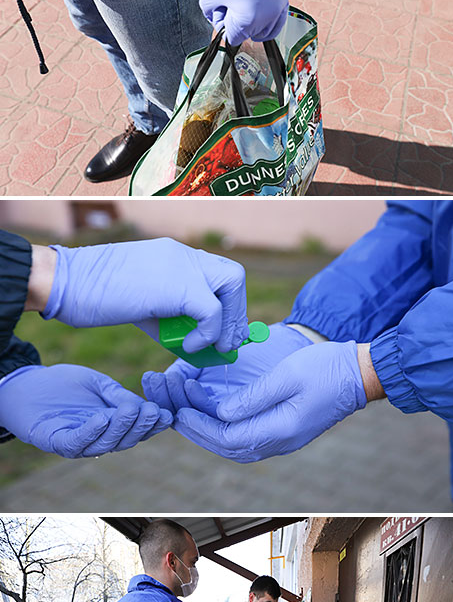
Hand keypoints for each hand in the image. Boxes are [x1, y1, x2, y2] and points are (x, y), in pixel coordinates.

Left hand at [0, 362, 168, 456]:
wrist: (27, 384)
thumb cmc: (63, 384)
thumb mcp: (97, 384)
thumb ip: (117, 395)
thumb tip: (144, 405)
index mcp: (109, 427)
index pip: (135, 430)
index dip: (152, 424)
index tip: (167, 413)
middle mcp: (96, 439)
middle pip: (124, 440)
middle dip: (140, 426)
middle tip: (152, 411)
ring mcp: (77, 443)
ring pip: (105, 443)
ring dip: (121, 427)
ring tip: (133, 410)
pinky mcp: (57, 441)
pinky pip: (78, 441)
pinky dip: (92, 430)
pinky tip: (103, 416)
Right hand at [44, 237, 247, 356]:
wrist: (68, 282)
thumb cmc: (97, 296)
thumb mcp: (143, 307)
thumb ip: (172, 321)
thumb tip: (198, 347)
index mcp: (174, 256)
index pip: (219, 273)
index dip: (228, 306)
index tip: (222, 335)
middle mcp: (182, 255)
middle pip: (233, 276)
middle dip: (236, 314)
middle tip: (225, 344)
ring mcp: (181, 265)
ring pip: (232, 284)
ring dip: (227, 320)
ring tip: (210, 346)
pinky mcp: (177, 285)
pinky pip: (212, 311)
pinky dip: (208, 333)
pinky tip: (188, 347)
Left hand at [144, 320, 365, 459]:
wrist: (358, 375)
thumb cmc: (325, 369)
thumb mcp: (287, 375)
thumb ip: (253, 397)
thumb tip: (221, 412)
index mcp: (279, 431)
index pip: (227, 438)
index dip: (199, 426)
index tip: (178, 409)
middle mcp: (279, 442)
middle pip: (227, 447)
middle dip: (197, 431)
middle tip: (172, 413)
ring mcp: (283, 440)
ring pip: (235, 447)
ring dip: (208, 432)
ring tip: (186, 414)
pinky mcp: (284, 432)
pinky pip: (246, 439)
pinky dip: (224, 431)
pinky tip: (213, 417)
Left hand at [199, 0, 288, 45]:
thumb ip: (212, 13)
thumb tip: (220, 17)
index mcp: (249, 21)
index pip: (232, 37)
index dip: (222, 22)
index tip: (219, 7)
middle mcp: (269, 17)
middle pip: (251, 34)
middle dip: (239, 22)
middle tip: (229, 2)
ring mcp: (279, 5)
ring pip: (267, 27)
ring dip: (254, 20)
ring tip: (241, 0)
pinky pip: (275, 13)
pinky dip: (265, 10)